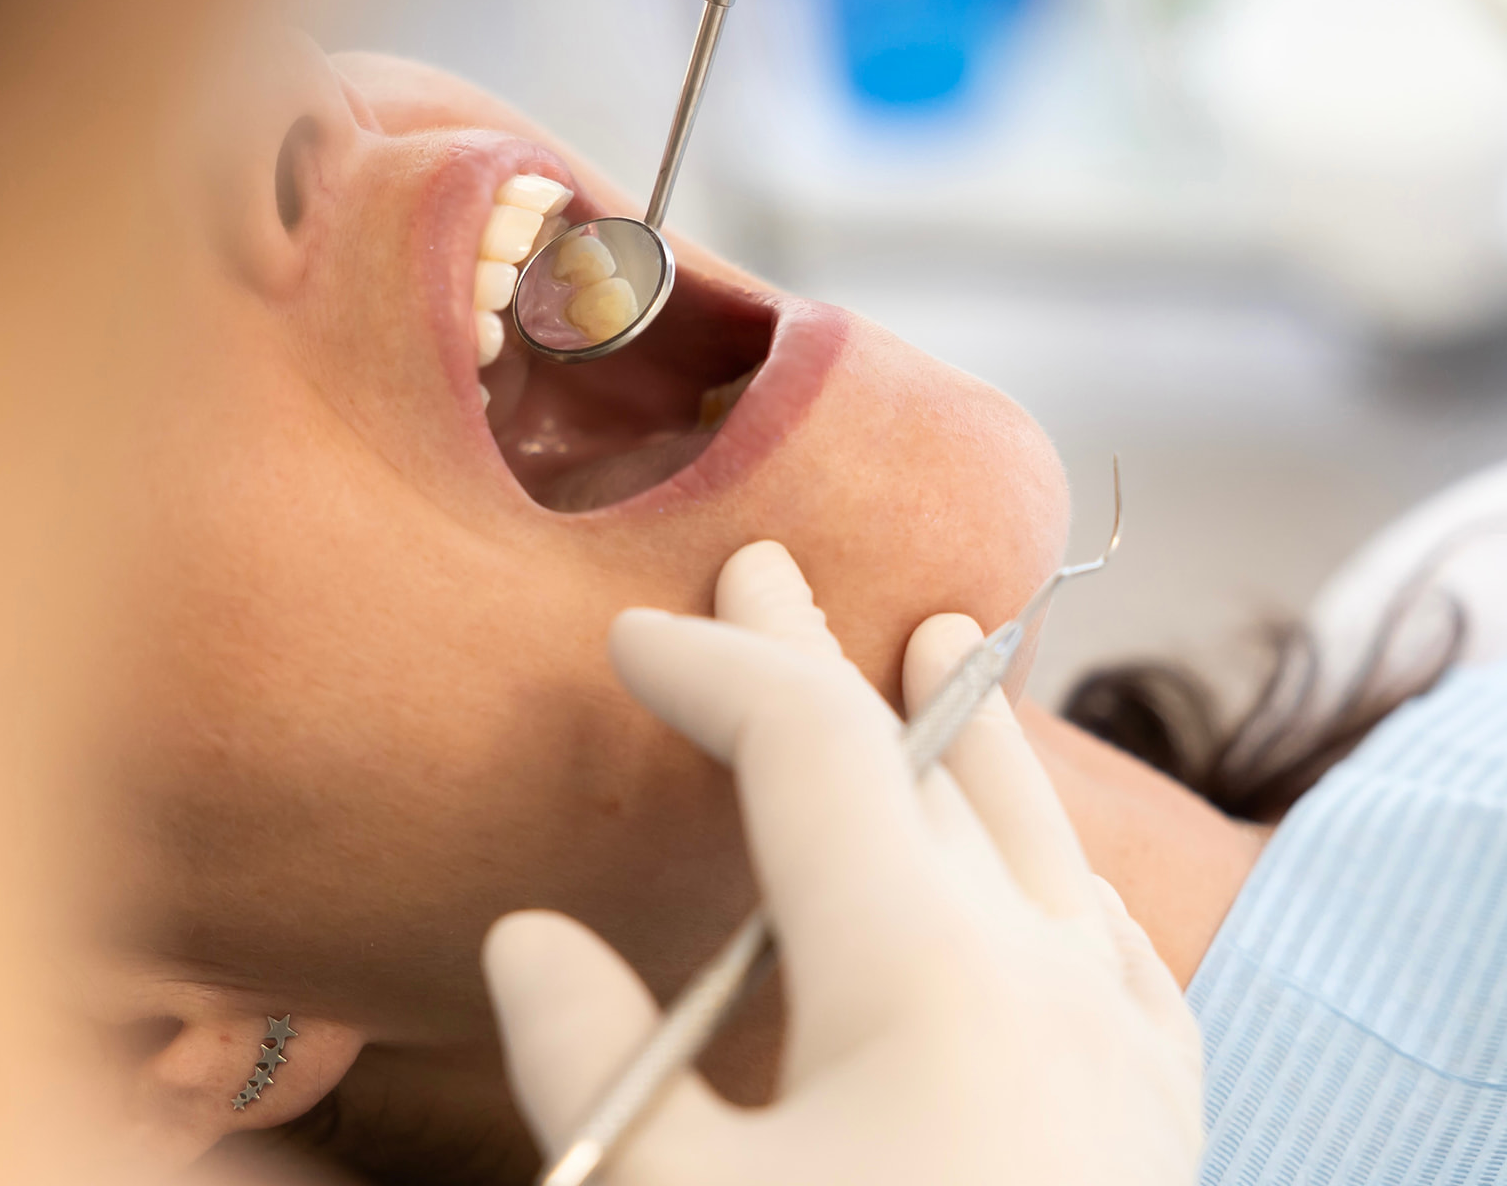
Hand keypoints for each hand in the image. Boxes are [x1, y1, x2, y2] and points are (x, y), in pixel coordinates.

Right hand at [484, 544, 1203, 1185]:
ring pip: (1039, 829)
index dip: (710, 670)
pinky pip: (1115, 936)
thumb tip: (531, 939)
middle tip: (763, 567)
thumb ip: (598, 1064)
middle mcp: (1047, 972)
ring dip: (969, 738)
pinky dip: (1055, 865)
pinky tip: (1049, 863)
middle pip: (923, 754)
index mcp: (926, 971)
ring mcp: (1124, 1045)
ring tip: (952, 647)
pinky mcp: (1158, 1123)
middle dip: (822, 660)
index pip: (807, 744)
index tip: (626, 635)